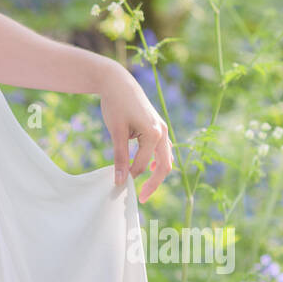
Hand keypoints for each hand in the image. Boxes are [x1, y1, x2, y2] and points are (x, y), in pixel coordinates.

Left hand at [97, 63, 172, 201]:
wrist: (118, 82)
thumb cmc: (116, 104)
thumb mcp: (116, 132)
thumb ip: (120, 157)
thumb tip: (120, 181)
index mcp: (154, 133)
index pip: (143, 164)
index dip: (130, 176)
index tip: (117, 186)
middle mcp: (163, 132)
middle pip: (164, 167)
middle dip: (153, 184)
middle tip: (140, 199)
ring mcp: (163, 130)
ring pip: (166, 159)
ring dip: (156, 174)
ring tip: (143, 188)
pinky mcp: (158, 128)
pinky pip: (162, 151)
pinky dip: (157, 162)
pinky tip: (147, 168)